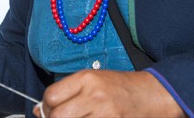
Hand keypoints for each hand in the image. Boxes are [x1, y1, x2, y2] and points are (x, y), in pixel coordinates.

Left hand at [33, 70, 183, 117]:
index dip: (47, 107)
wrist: (153, 95)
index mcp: (87, 78)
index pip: (51, 96)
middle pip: (58, 116)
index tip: (51, 110)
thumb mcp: (93, 80)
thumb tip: (40, 110)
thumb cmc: (120, 87)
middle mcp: (95, 96)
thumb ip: (67, 92)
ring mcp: (106, 114)